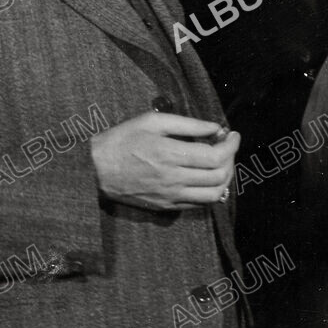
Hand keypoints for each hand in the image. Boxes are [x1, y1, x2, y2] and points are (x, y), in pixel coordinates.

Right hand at [90, 112, 238, 210]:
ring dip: (225, 179)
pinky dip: (211, 192)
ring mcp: (170, 195)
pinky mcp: (166, 206)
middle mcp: (173, 178)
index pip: (215, 156)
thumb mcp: (152, 122)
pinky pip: (199, 204)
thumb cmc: (122, 140)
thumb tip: (215, 127)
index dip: (231, 146)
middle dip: (231, 160)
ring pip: (213, 195)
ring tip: (222, 164)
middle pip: (218, 176)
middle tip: (227, 147)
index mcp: (169, 154)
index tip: (232, 135)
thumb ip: (187, 124)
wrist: (95, 170)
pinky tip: (208, 178)